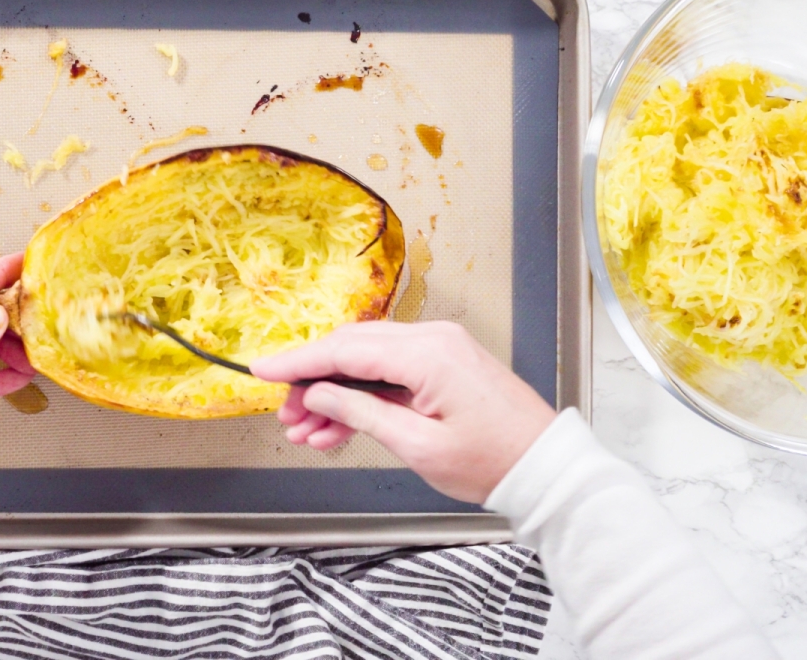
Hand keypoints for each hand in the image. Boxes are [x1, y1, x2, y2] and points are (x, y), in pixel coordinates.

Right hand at [250, 321, 556, 503]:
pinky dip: (362, 396)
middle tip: (285, 414)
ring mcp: (440, 348)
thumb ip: (360, 413)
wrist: (544, 468)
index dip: (298, 361)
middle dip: (312, 381)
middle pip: (352, 349)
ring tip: (307, 431)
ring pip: (367, 361)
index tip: (262, 369)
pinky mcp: (445, 364)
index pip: (345, 350)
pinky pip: (390, 371)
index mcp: (427, 354)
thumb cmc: (493, 461)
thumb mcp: (416, 445)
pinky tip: (336, 428)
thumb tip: (318, 395)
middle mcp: (433, 339)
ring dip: (334, 394)